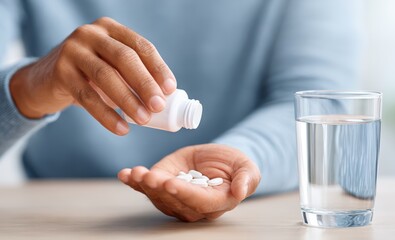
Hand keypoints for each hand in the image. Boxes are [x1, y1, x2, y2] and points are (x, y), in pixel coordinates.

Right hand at [10, 17, 176, 134]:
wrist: (46, 80)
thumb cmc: (90, 74)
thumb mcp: (112, 66)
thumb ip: (133, 75)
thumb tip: (166, 99)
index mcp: (111, 29)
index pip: (141, 46)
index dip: (158, 68)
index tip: (170, 89)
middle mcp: (91, 34)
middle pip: (124, 58)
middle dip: (145, 84)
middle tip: (159, 106)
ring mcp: (73, 50)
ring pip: (106, 76)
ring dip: (128, 100)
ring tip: (144, 120)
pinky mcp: (60, 71)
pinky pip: (87, 96)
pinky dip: (107, 115)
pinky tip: (122, 129)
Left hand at [117, 144, 260, 221]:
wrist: (219, 160)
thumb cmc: (235, 166)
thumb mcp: (247, 168)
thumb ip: (246, 179)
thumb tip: (240, 192)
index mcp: (215, 202)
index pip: (198, 201)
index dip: (184, 193)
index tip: (171, 183)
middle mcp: (192, 205)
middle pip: (174, 200)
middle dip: (159, 189)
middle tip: (149, 176)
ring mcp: (175, 197)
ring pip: (158, 195)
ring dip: (144, 185)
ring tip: (135, 173)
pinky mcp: (163, 185)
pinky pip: (147, 187)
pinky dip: (134, 181)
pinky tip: (125, 174)